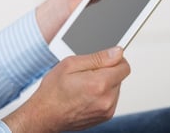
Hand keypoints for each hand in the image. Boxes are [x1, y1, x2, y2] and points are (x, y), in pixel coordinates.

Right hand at [3, 47, 130, 132]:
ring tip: (84, 85)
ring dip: (104, 83)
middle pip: (119, 77)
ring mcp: (107, 110)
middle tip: (85, 74)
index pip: (124, 66)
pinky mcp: (105, 117)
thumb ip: (97, 57)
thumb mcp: (70, 64)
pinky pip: (111, 99)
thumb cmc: (53, 90)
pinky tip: (86, 94)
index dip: (114, 59)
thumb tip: (117, 52)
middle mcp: (107, 99)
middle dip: (106, 71)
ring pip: (115, 88)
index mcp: (99, 84)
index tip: (103, 59)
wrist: (46, 114)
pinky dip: (102, 94)